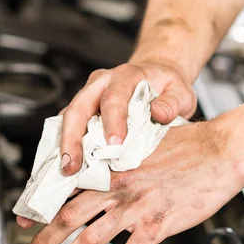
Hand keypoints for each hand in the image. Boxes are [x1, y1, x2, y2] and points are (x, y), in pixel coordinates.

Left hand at [23, 112, 243, 243]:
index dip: (42, 205)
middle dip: (45, 239)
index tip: (25, 219)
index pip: (66, 186)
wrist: (214, 152)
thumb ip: (114, 158)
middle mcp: (117, 187)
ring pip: (91, 240)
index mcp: (110, 165)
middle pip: (69, 216)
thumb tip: (96, 169)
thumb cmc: (180, 145)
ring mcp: (135, 207)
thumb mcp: (137, 143)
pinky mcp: (155, 226)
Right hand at [58, 59, 196, 174]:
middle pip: (79, 107)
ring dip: (64, 143)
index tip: (115, 145)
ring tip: (65, 170)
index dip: (112, 122)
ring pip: (69, 116)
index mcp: (125, 76)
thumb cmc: (166, 85)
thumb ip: (172, 102)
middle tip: (72, 166)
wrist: (154, 74)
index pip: (114, 98)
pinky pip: (68, 123)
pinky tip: (64, 164)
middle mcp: (101, 82)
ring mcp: (88, 93)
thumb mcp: (180, 91)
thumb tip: (159, 114)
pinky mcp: (83, 107)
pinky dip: (64, 143)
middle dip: (72, 137)